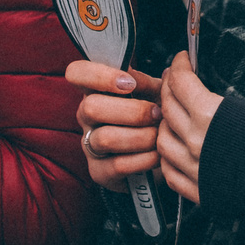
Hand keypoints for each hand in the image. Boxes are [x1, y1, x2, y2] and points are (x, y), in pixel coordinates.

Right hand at [68, 60, 163, 192]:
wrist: (161, 154)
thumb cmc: (153, 117)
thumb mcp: (155, 94)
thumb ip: (155, 84)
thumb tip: (167, 75)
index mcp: (96, 90)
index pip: (77, 73)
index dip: (98, 75)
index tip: (129, 82)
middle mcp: (86, 116)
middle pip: (91, 107)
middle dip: (132, 111)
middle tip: (157, 114)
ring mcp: (90, 145)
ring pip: (105, 138)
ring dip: (140, 136)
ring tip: (159, 136)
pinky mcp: (99, 172)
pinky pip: (118, 165)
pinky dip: (144, 159)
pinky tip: (158, 155)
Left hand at [151, 52, 222, 205]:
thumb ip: (219, 101)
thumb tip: (204, 93)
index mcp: (209, 116)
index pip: (181, 82)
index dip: (180, 65)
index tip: (182, 60)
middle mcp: (195, 141)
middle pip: (168, 106)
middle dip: (169, 87)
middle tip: (174, 80)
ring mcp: (194, 167)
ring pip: (162, 140)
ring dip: (165, 124)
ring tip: (172, 117)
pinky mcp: (198, 190)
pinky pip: (170, 172)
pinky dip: (168, 159)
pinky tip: (175, 151)